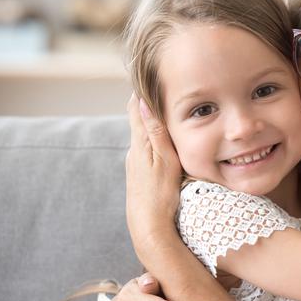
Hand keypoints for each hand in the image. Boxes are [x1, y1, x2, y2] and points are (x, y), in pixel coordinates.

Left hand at [126, 93, 183, 255]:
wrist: (148, 228)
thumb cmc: (160, 196)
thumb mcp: (165, 162)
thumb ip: (156, 133)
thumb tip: (144, 102)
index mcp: (140, 144)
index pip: (136, 107)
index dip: (142, 89)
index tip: (151, 72)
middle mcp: (134, 151)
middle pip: (138, 118)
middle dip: (148, 100)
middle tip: (163, 82)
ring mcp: (135, 163)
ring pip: (143, 133)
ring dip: (152, 118)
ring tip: (167, 104)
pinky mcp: (140, 174)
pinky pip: (146, 147)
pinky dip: (153, 135)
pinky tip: (163, 137)